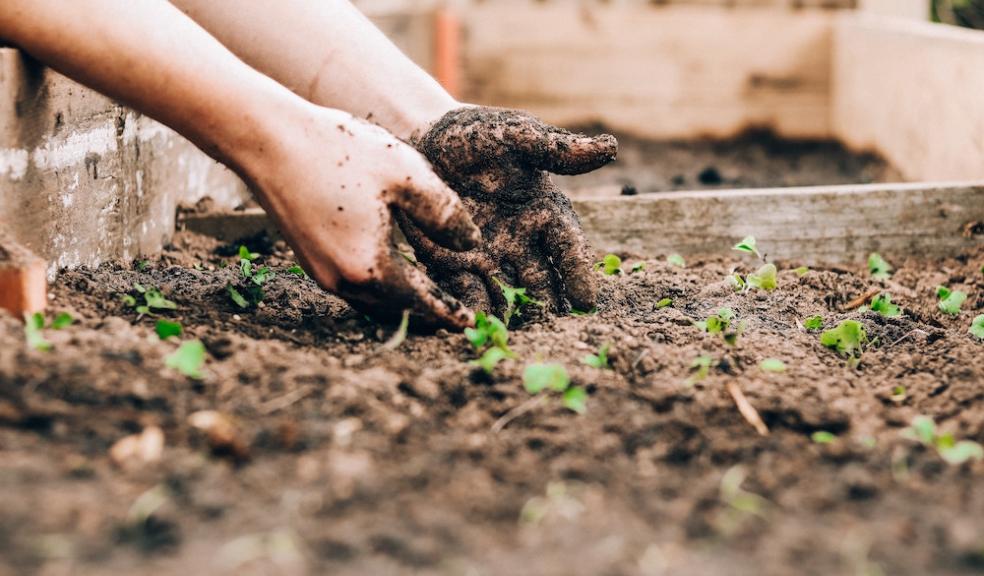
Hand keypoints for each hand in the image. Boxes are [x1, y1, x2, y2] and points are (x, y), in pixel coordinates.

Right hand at [247, 105, 480, 328]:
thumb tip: (471, 244)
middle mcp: (342, 280)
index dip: (448, 312)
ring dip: (400, 304)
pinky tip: (391, 273)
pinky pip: (353, 286)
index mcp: (371, 267)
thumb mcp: (406, 174)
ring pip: (371, 301)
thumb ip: (445, 214)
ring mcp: (321, 272)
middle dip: (426, 314)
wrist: (268, 140)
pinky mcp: (308, 258)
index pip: (421, 302)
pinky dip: (378, 288)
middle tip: (454, 316)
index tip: (471, 323)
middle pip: (395, 310)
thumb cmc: (339, 151)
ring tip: (427, 299)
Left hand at [401, 106, 616, 316]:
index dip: (579, 273)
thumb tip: (610, 148)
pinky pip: (467, 293)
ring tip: (515, 338)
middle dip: (549, 307)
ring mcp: (489, 258)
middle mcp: (522, 243)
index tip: (586, 300)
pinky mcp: (454, 266)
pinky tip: (474, 326)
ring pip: (508, 295)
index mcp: (545, 213)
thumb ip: (556, 149)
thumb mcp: (516, 136)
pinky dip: (472, 310)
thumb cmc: (477, 135)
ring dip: (513, 317)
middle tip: (554, 332)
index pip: (569, 248)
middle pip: (542, 282)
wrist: (422, 139)